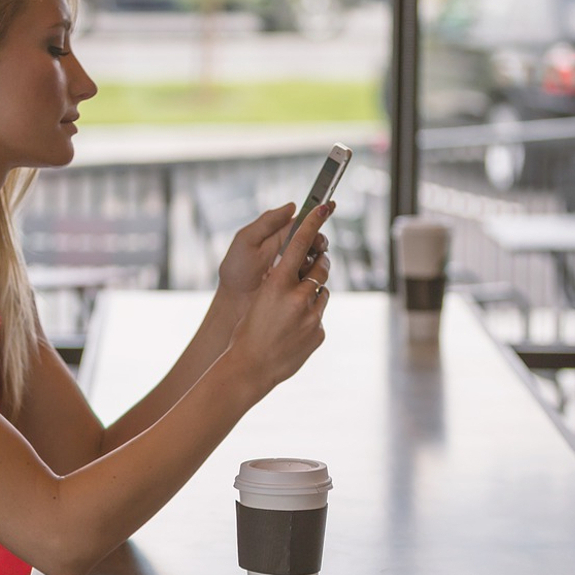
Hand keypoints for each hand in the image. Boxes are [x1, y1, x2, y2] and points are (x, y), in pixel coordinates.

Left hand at [218, 204, 331, 296]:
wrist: (234, 302)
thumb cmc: (236, 271)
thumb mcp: (247, 240)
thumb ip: (268, 221)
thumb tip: (293, 206)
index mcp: (279, 236)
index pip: (303, 222)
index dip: (317, 214)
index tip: (328, 206)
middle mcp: (291, 250)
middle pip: (315, 240)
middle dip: (318, 240)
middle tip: (317, 243)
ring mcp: (297, 268)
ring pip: (318, 258)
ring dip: (317, 257)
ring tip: (304, 262)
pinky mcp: (299, 285)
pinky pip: (315, 277)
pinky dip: (314, 274)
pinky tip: (302, 275)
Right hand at [226, 201, 333, 393]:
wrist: (250, 367)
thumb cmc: (248, 330)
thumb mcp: (260, 298)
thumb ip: (281, 283)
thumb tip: (300, 271)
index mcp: (278, 284)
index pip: (300, 244)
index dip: (314, 222)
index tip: (326, 206)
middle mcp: (298, 297)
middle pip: (321, 269)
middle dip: (320, 264)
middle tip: (316, 264)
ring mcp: (312, 317)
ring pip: (323, 294)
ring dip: (313, 295)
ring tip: (293, 311)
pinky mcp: (319, 333)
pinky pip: (319, 317)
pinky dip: (310, 319)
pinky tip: (293, 331)